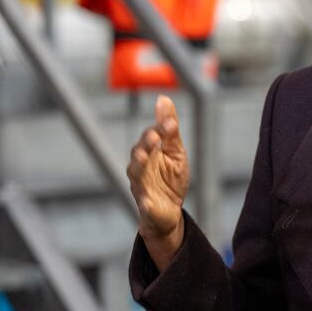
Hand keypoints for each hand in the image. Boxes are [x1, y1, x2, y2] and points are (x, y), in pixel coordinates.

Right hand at [127, 95, 189, 268]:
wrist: (169, 211)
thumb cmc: (170, 179)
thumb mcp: (175, 151)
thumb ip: (169, 129)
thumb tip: (163, 99)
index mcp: (148, 152)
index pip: (151, 136)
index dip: (160, 128)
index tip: (171, 122)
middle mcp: (140, 167)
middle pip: (139, 152)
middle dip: (146, 143)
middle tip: (154, 135)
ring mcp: (142, 187)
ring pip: (136, 174)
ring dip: (140, 165)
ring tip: (145, 155)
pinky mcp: (147, 206)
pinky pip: (144, 204)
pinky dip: (145, 202)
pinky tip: (147, 200)